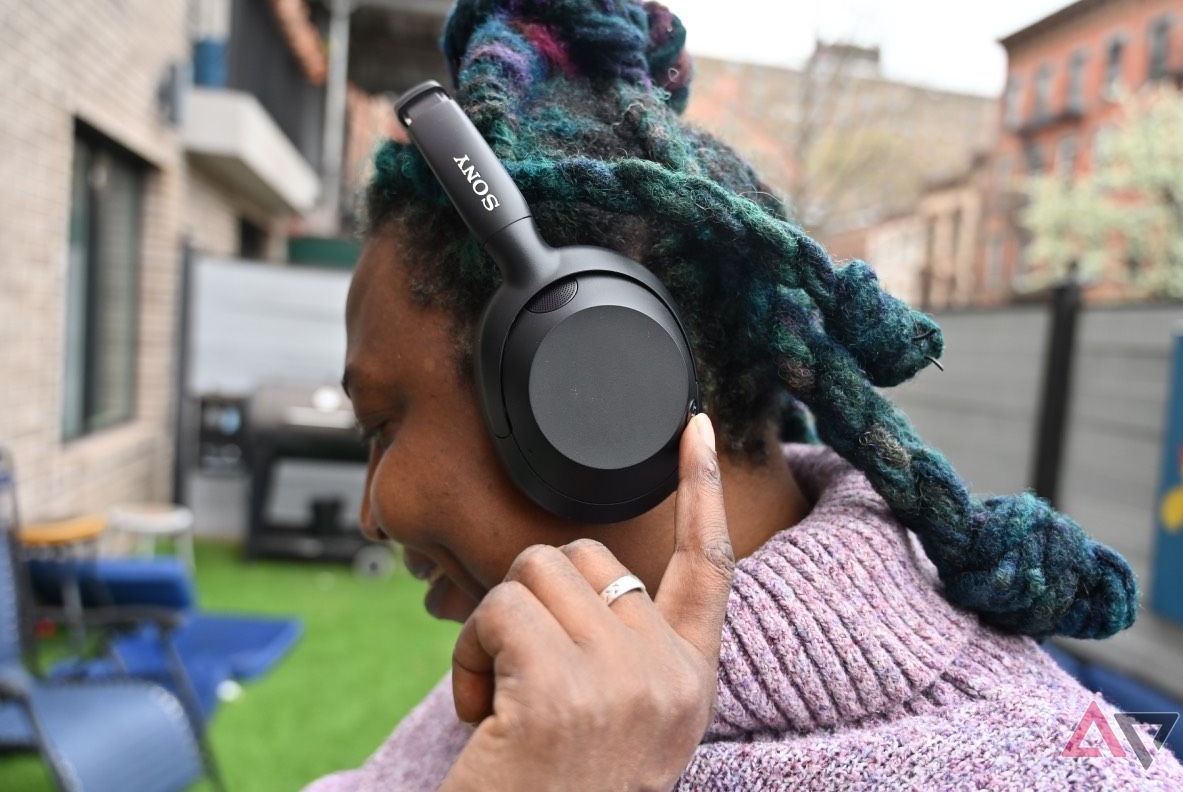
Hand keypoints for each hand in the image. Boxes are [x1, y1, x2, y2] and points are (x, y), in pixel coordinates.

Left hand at [438, 413, 732, 791]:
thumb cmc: (561, 790)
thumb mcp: (623, 724)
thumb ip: (625, 651)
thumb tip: (581, 574)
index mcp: (690, 681)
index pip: (711, 563)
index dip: (701, 490)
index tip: (691, 429)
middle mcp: (668, 674)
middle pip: (584, 556)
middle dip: (533, 600)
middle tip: (524, 678)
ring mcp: (622, 678)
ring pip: (531, 572)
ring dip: (495, 629)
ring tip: (501, 704)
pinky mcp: (563, 687)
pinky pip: (495, 610)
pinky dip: (469, 655)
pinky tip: (483, 716)